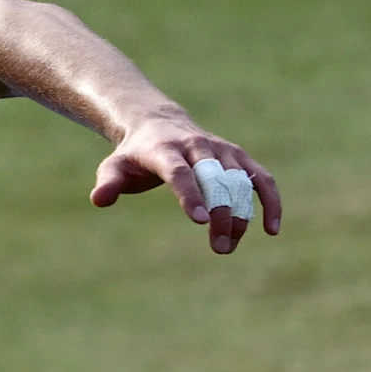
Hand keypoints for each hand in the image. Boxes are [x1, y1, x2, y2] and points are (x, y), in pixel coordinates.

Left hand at [91, 118, 281, 253]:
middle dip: (222, 213)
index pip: (180, 172)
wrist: (159, 124)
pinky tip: (271, 229)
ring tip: (229, 246)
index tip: (201, 221)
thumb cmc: (134, 155)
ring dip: (241, 216)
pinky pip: (261, 179)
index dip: (191, 195)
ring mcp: (222, 150)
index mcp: (166, 149)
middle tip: (220, 247)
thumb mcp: (114, 166)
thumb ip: (108, 182)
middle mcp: (198, 146)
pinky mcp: (238, 158)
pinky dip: (270, 201)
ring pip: (240, 182)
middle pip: (216, 180)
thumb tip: (99, 200)